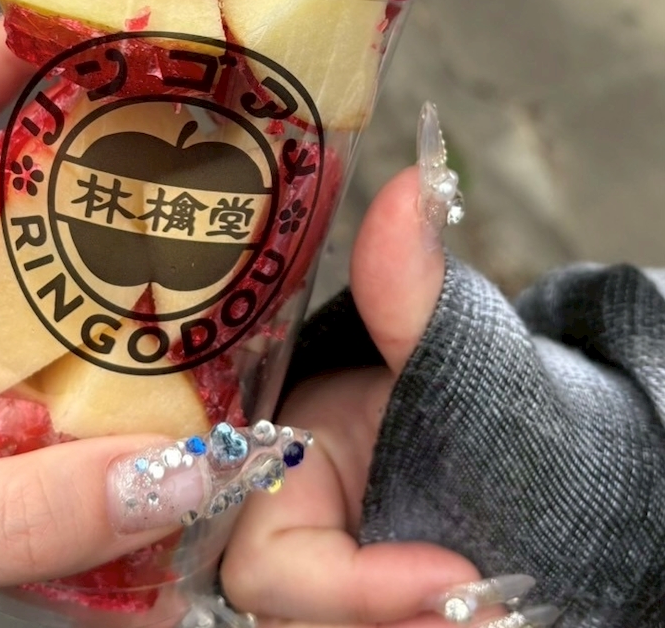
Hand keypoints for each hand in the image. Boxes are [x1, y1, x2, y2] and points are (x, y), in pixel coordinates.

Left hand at [0, 33, 197, 627]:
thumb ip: (7, 516)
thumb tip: (168, 474)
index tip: (77, 30)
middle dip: (93, 230)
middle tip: (192, 211)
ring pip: (17, 340)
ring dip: (97, 359)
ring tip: (195, 355)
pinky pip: (12, 417)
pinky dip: (74, 437)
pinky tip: (137, 462)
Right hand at [221, 167, 483, 626]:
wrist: (502, 438)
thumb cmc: (457, 390)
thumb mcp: (435, 348)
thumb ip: (409, 286)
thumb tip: (411, 184)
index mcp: (270, 468)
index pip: (266, 556)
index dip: (345, 582)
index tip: (449, 572)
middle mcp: (276, 531)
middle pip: (287, 615)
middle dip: (374, 621)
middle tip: (482, 615)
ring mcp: (316, 575)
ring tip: (491, 617)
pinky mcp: (350, 602)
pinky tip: (478, 617)